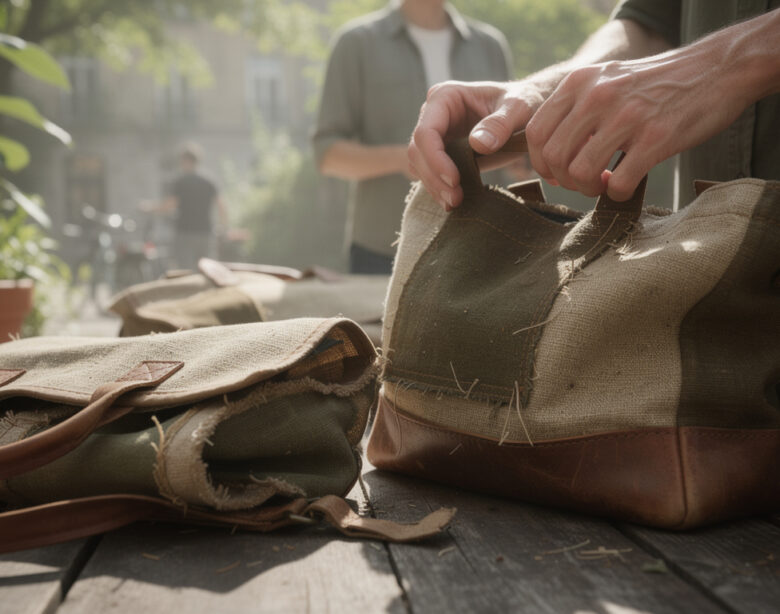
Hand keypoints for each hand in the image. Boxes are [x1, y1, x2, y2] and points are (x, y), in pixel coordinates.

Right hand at [408, 80, 546, 209]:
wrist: (527, 111)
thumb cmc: (523, 102)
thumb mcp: (519, 108)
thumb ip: (501, 123)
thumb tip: (478, 144)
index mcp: (445, 97)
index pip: (426, 132)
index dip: (435, 159)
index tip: (454, 180)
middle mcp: (433, 114)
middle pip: (417, 151)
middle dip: (433, 177)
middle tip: (455, 198)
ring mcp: (435, 134)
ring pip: (419, 165)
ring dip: (433, 187)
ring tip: (454, 202)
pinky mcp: (440, 151)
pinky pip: (429, 172)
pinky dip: (438, 188)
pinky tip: (452, 201)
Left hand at [525, 11, 779, 200]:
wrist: (716, 69)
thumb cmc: (655, 83)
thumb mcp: (606, 80)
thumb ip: (575, 108)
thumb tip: (549, 153)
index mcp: (580, 82)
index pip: (536, 132)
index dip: (540, 162)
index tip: (556, 173)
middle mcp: (598, 96)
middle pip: (554, 156)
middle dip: (564, 180)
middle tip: (582, 182)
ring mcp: (627, 117)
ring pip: (581, 172)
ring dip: (588, 189)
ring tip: (603, 183)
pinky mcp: (656, 139)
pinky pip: (618, 184)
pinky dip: (616, 193)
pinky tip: (624, 183)